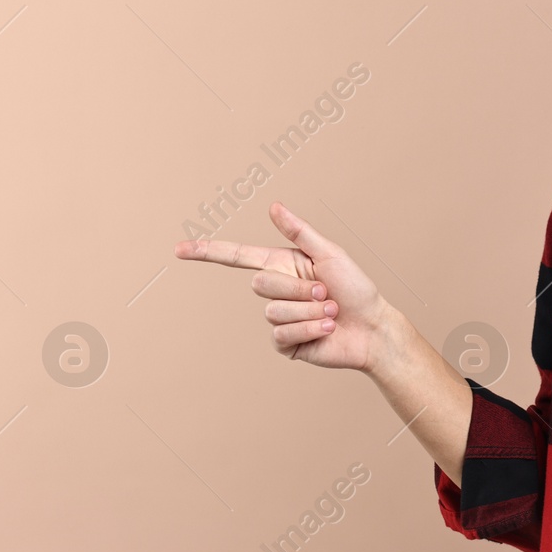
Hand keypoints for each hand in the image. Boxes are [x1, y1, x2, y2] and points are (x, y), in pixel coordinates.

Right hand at [174, 201, 395, 370]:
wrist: (373, 328)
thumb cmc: (357, 288)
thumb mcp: (331, 254)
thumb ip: (300, 232)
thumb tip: (273, 206)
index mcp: (283, 266)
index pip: (237, 258)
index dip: (207, 252)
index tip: (179, 249)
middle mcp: (277, 292)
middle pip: (261, 284)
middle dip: (300, 288)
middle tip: (327, 291)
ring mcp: (279, 320)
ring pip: (273, 312)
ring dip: (310, 311)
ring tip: (331, 311)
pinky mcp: (286, 344)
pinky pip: (282, 335)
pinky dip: (310, 330)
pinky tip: (327, 329)